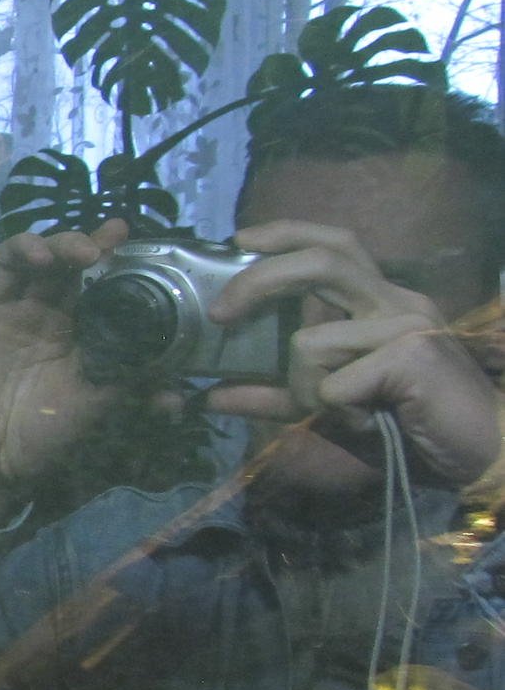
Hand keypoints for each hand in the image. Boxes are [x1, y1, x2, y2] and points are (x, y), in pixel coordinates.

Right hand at [0, 221, 132, 528]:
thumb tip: (179, 394)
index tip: (118, 231)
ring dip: (21, 248)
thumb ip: (130, 389)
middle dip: (67, 246)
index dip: (101, 250)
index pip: (87, 278)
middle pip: (49, 262)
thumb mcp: (96, 409)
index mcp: (69, 327)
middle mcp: (32, 315)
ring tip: (39, 255)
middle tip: (86, 253)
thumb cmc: (45, 439)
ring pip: (2, 266)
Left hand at [205, 221, 502, 488]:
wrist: (481, 456)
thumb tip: (211, 395)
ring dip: (304, 389)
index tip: (239, 241)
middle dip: (259, 280)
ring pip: (308, 340)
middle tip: (219, 314)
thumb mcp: (328, 407)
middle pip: (320, 259)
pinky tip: (370, 424)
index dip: (285, 234)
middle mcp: (396, 299)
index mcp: (381, 300)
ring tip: (343, 414)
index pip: (334, 243)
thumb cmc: (408, 428)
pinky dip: (334, 412)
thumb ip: (274, 395)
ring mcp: (407, 322)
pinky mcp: (413, 352)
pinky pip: (331, 383)